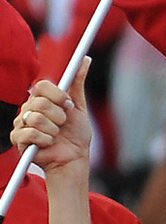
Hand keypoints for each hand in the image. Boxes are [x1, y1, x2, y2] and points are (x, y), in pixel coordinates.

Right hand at [10, 57, 91, 175]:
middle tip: (63, 124)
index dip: (57, 96)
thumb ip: (77, 84)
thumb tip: (85, 60)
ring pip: (35, 118)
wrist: (74, 158)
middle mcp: (29, 108)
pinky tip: (48, 143)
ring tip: (56, 135)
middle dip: (59, 116)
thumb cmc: (76, 134)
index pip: (42, 86)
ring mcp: (21, 123)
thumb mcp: (78, 107)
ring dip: (53, 129)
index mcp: (41, 99)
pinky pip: (30, 133)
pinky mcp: (18, 139)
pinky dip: (45, 140)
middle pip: (39, 102)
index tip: (68, 105)